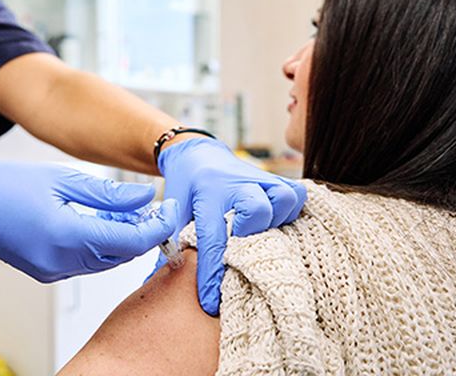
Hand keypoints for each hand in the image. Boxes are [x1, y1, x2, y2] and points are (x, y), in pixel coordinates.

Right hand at [0, 148, 177, 281]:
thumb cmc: (7, 183)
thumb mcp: (64, 179)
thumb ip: (109, 193)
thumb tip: (146, 197)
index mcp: (66, 236)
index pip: (129, 240)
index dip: (157, 227)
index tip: (171, 209)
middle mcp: (60, 261)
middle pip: (121, 256)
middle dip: (144, 233)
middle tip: (156, 207)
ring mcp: (51, 271)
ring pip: (105, 262)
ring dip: (123, 239)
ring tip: (130, 209)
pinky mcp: (45, 272)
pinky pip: (85, 263)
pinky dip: (101, 245)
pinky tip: (104, 221)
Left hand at [159, 137, 306, 314]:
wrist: (197, 153)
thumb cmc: (185, 187)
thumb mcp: (172, 211)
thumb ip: (169, 245)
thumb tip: (158, 282)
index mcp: (207, 193)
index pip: (212, 237)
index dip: (212, 273)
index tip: (210, 302)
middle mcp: (236, 183)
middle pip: (257, 210)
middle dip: (251, 236)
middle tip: (240, 250)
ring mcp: (259, 178)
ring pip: (283, 199)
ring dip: (277, 220)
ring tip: (263, 233)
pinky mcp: (275, 178)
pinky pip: (297, 194)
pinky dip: (292, 210)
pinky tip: (278, 222)